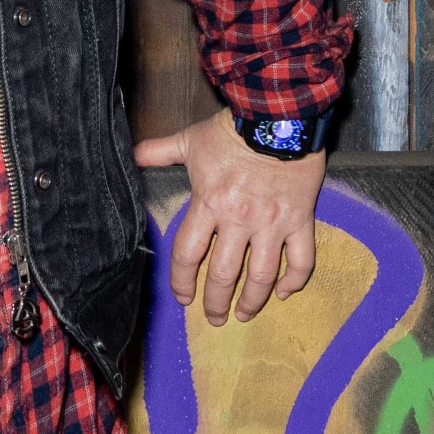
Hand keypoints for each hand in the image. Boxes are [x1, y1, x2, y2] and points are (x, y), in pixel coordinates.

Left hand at [132, 110, 323, 325]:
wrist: (280, 116)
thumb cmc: (232, 129)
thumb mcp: (191, 139)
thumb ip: (159, 151)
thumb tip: (132, 154)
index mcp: (209, 204)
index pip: (188, 255)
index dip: (182, 282)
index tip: (183, 297)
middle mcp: (240, 220)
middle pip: (224, 275)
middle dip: (216, 302)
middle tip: (214, 318)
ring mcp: (272, 223)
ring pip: (261, 276)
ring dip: (252, 301)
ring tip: (244, 314)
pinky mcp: (300, 220)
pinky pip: (301, 259)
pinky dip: (294, 280)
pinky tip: (285, 293)